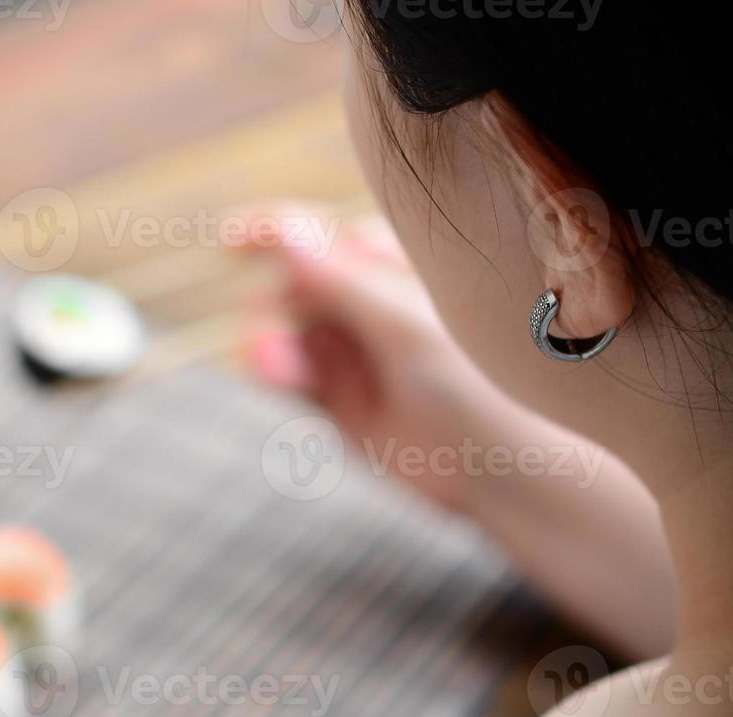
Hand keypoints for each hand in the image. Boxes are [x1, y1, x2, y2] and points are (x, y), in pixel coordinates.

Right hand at [232, 201, 500, 510]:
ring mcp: (349, 351)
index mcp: (396, 264)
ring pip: (283, 332)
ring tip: (273, 368)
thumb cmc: (478, 384)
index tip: (231, 240)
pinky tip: (272, 377)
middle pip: (290, 286)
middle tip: (271, 341)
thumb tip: (286, 232)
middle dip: (272, 307)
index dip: (273, 230)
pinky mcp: (336, 398)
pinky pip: (288, 376)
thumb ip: (343, 281)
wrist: (501, 470)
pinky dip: (274, 374)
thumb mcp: (407, 325)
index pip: (324, 233)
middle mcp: (368, 302)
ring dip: (269, 345)